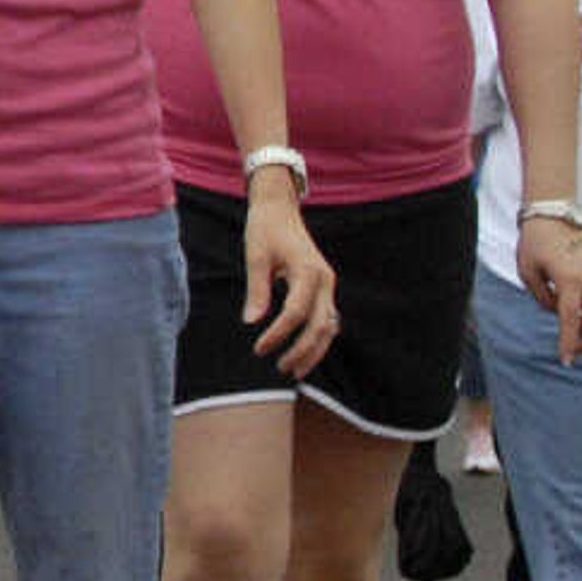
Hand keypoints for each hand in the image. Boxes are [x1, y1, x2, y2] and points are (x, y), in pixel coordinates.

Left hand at [241, 186, 338, 376]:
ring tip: (294, 371)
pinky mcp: (324, 288)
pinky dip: (317, 338)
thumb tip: (252, 322)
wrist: (279, 209)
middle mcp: (324, 279)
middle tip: (281, 369)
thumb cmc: (265, 230)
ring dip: (314, 350)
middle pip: (321, 325)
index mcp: (307, 270)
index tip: (259, 349)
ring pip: (329, 326)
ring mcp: (327, 284)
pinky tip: (302, 354)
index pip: (295, 312)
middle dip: (302, 351)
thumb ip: (257, 290)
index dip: (278, 334)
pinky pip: (326, 318)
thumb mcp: (256, 257)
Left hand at [515, 218, 581, 361]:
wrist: (554, 215)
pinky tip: (577, 319)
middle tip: (573, 353)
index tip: (566, 361)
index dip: (569, 343)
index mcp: (570, 280)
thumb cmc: (535, 243)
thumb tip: (556, 312)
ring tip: (574, 339)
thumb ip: (542, 298)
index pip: (572, 320)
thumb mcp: (528, 273)